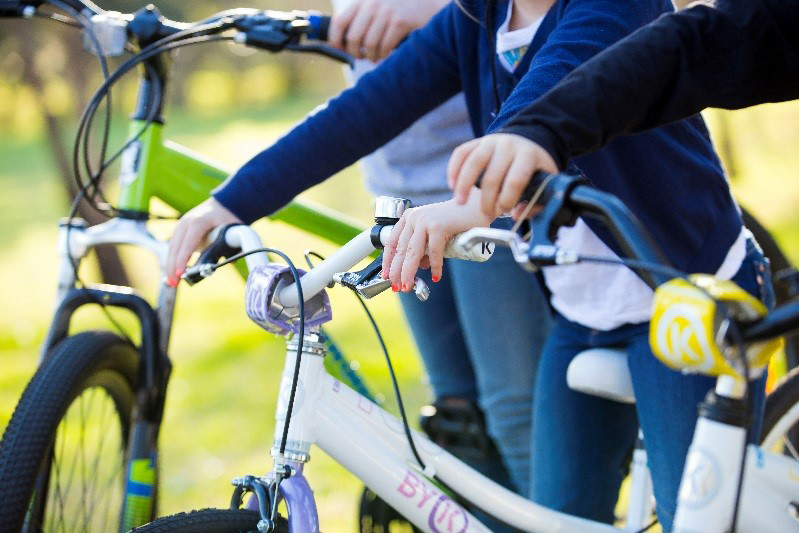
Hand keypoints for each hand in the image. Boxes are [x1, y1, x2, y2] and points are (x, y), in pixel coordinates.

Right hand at [165, 197, 240, 286]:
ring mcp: (180, 226)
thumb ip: (226, 245)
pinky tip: (173, 273)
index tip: (181, 273)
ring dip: (170, 265)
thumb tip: (224, 263)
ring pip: (172, 248)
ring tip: (172, 282)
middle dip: (173, 266)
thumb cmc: (227, 219)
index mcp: (198, 221)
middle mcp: (186, 222)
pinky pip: (174, 248)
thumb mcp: (230, 230)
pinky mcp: (179, 232)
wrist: (221, 206)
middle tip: (174, 283)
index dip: (183, 258)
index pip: (188, 242)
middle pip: (176, 247)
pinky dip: (173, 260)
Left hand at [328, 0, 446, 61]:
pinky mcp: (400, 21)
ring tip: (376, 56)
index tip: (338, 49)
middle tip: (361, 56)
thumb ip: (361, 19)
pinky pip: (385, 46)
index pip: (339, 20)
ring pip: (369, 45)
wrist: (428, 3)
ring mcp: (387, 12)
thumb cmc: (400, 9)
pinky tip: (387, 53)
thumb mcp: (378, 6)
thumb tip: (342, 44)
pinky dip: (384, 54)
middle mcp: (373, 3)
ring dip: (372, 56)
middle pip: (353, 37)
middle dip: (355, 52)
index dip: (335, 38)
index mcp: (364, 0)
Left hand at [381, 191, 491, 290]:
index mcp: (409, 217)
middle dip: (397, 271)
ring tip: (408, 286)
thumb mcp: (433, 232)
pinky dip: (435, 266)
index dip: (388, 260)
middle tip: (396, 287)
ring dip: (409, 272)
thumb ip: (425, 247)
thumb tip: (421, 266)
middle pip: (401, 250)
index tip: (385, 275)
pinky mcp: (439, 226)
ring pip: (413, 253)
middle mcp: (414, 218)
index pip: (392, 241)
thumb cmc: (455, 219)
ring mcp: (426, 221)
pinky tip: (435, 276)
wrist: (475, 205)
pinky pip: (434, 252)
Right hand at [447, 133, 558, 218]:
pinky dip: (454, 170)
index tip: (505, 211)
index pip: (515, 180)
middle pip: (492, 176)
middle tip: (486, 215)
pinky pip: (461, 153)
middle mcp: (509, 145)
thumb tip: (516, 215)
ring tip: (460, 203)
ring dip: (464, 185)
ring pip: (473, 162)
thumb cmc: (535, 168)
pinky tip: (452, 186)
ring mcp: (491, 141)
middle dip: (487, 200)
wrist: (528, 140)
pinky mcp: (477, 141)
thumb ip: (535, 203)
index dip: (507, 200)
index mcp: (528, 155)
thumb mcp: (546, 182)